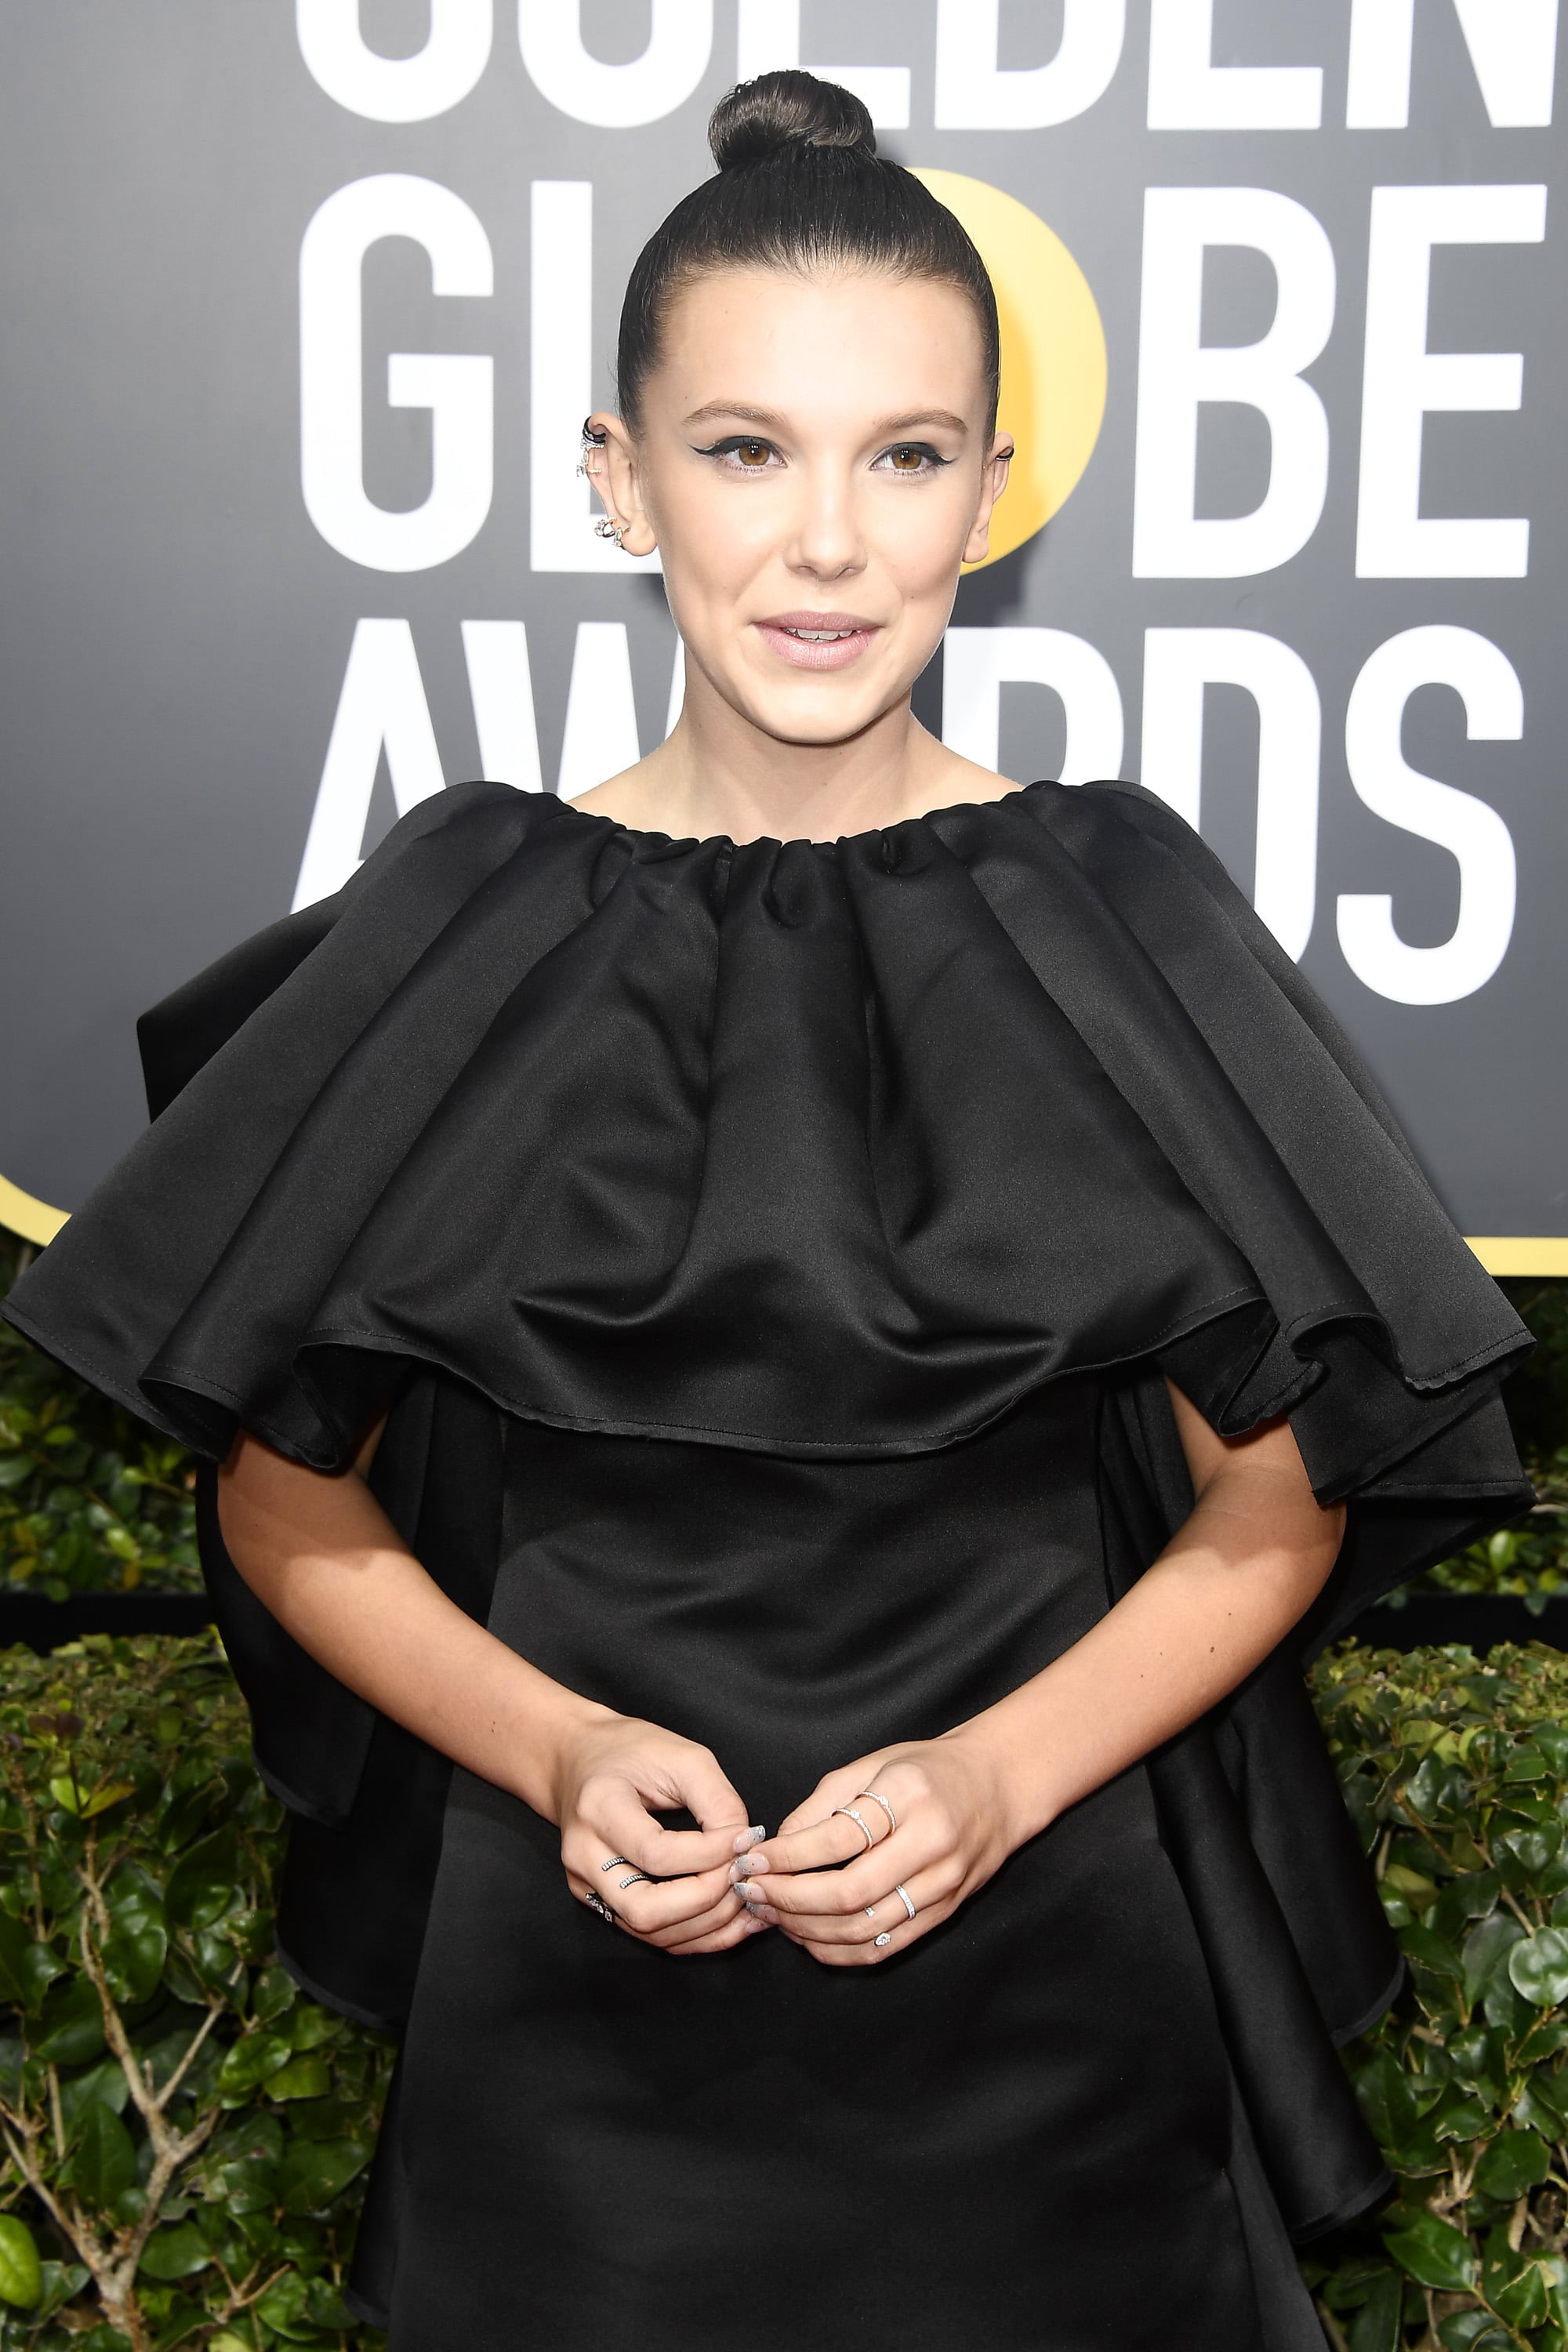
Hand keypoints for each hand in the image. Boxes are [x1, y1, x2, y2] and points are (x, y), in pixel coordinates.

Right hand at [551, 1711, 768, 1956]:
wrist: (578, 1759)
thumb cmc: (631, 1751)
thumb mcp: (682, 1756)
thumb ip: (717, 1801)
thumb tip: (744, 1846)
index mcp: (599, 1807)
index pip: (656, 1853)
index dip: (709, 1854)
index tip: (744, 1838)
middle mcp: (583, 1854)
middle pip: (645, 1909)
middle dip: (706, 1900)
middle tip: (742, 1875)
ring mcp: (585, 1884)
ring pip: (649, 1932)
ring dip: (708, 1924)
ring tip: (746, 1898)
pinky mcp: (598, 1901)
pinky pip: (650, 1935)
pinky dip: (696, 1934)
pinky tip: (731, 1918)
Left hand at [728, 1732, 1017, 1966]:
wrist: (999, 1786)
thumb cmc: (928, 1770)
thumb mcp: (872, 1765)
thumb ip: (821, 1805)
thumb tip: (776, 1848)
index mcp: (909, 1797)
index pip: (837, 1840)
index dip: (787, 1857)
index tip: (752, 1860)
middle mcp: (931, 1846)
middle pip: (849, 1894)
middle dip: (790, 1900)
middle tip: (753, 1893)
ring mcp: (942, 1886)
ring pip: (863, 1929)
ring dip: (807, 1929)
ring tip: (772, 1915)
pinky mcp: (944, 1914)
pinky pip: (884, 1948)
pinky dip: (838, 1951)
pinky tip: (808, 1936)